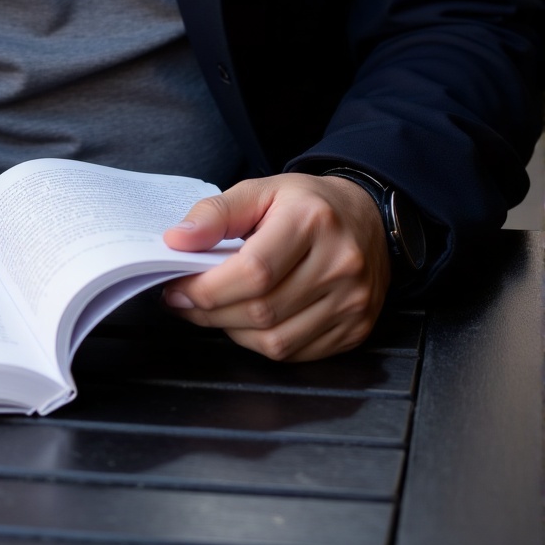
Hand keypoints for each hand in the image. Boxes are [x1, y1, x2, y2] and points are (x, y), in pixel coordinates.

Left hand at [161, 173, 390, 362]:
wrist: (368, 218)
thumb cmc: (308, 204)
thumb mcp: (261, 190)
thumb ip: (216, 213)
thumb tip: (176, 241)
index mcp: (312, 221)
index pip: (254, 271)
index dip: (208, 287)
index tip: (177, 288)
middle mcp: (340, 264)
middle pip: (262, 310)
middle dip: (212, 312)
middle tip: (185, 301)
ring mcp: (352, 302)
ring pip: (277, 340)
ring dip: (233, 331)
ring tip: (215, 311)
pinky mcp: (356, 329)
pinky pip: (296, 353)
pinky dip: (263, 342)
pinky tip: (249, 321)